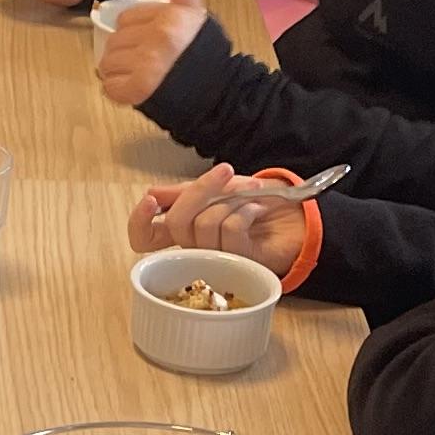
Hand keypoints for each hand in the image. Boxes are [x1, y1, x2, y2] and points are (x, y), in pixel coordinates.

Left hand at [95, 0, 210, 104]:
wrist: (218, 94)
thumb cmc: (202, 54)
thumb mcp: (194, 10)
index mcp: (170, 16)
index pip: (126, 19)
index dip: (137, 33)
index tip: (156, 43)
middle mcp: (158, 37)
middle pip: (114, 41)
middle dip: (127, 53)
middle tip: (152, 62)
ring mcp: (147, 65)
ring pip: (107, 64)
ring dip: (121, 73)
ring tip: (147, 76)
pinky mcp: (137, 90)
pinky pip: (110, 87)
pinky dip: (121, 93)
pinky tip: (141, 90)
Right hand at [128, 161, 309, 269]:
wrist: (296, 216)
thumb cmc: (255, 202)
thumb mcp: (217, 187)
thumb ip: (183, 192)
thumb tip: (151, 193)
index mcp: (183, 230)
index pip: (144, 238)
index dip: (138, 222)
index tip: (150, 201)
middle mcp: (195, 248)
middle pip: (177, 224)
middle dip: (201, 191)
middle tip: (226, 171)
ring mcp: (217, 259)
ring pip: (205, 224)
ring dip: (232, 199)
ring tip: (251, 194)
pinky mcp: (241, 263)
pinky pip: (230, 230)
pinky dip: (246, 210)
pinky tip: (258, 210)